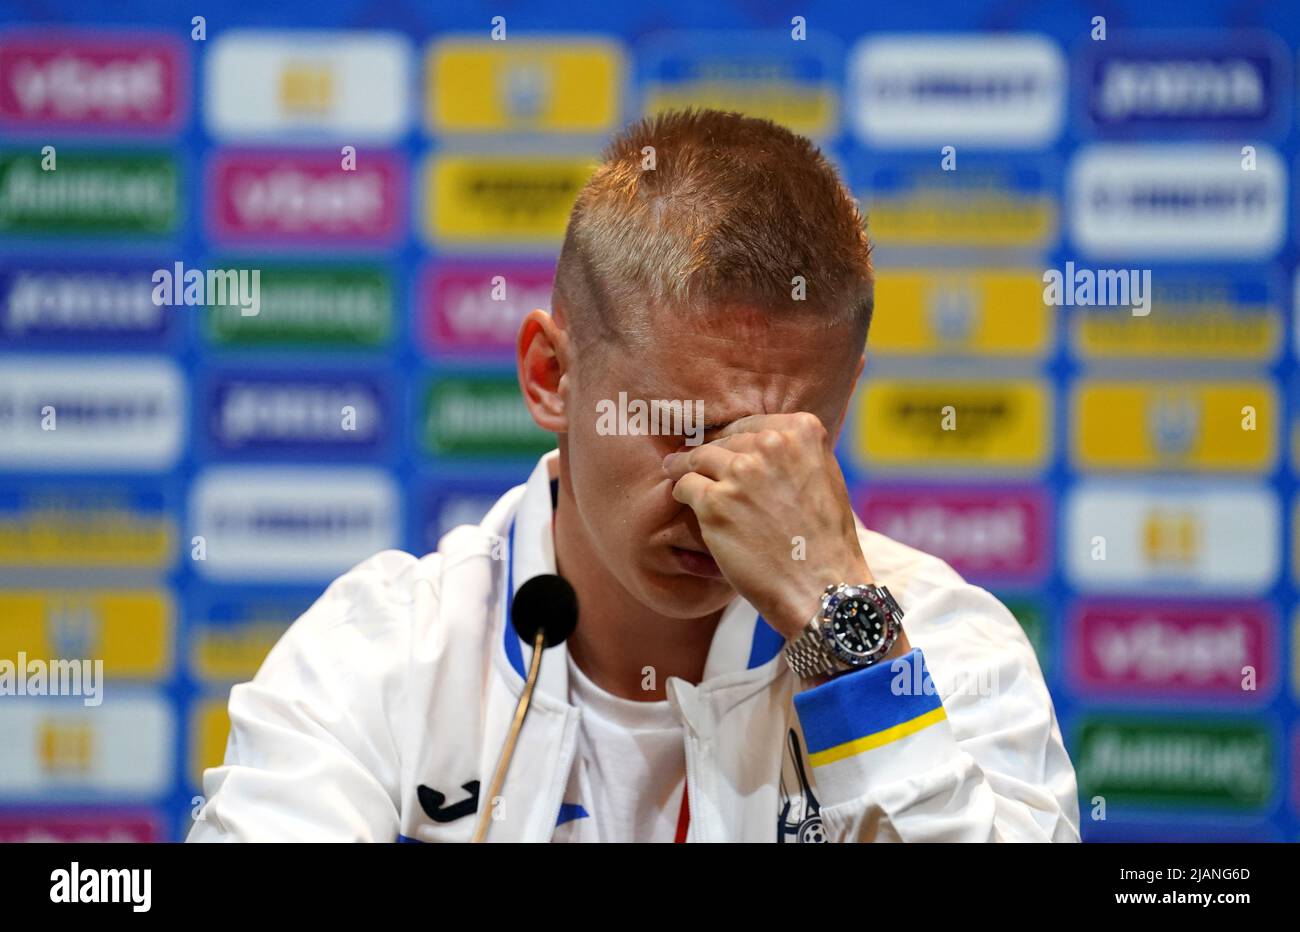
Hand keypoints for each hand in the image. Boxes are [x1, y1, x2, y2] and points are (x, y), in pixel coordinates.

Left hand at [663, 412, 874, 639]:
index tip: (719, 445)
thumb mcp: (824, 477)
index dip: (732, 438)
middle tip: (691, 460)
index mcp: (802, 432)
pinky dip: (681, 492)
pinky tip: (683, 499)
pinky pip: (684, 485)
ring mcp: (740, 473)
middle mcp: (770, 445)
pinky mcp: (715, 502)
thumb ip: (794, 453)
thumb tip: (758, 441)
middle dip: (709, 453)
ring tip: (675, 471)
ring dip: (684, 467)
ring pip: (697, 457)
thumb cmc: (824, 540)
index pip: (751, 424)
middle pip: (724, 440)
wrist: (821, 586)